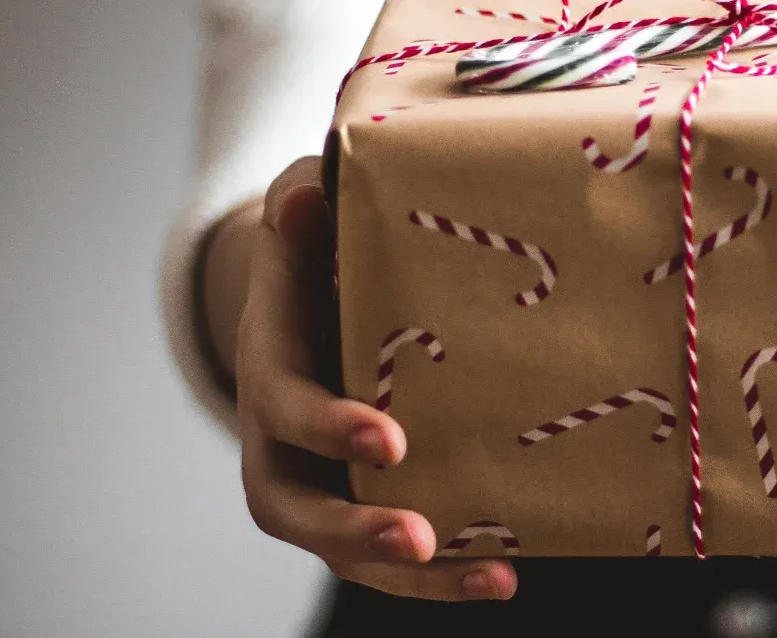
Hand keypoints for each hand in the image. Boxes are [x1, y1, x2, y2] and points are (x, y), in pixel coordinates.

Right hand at [233, 157, 517, 599]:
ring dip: (413, 576)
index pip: (284, 407)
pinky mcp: (363, 501)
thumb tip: (304, 199)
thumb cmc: (317, 246)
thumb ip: (303, 204)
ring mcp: (321, 480)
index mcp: (270, 366)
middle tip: (418, 536)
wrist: (312, 291)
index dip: (330, 426)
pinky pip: (393, 555)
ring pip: (344, 550)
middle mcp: (281, 441)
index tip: (390, 438)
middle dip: (355, 529)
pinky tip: (507, 573)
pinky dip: (443, 575)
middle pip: (296, 509)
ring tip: (491, 577)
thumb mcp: (305, 212)